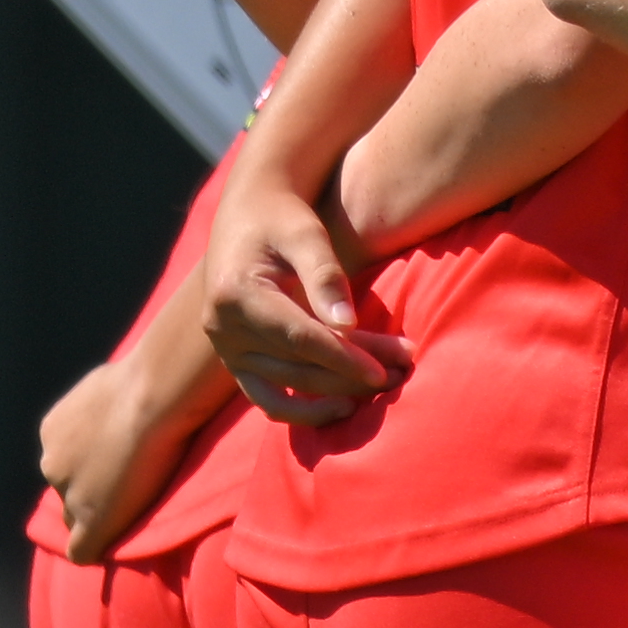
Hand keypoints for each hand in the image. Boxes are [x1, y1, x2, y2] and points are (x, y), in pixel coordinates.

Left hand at [28, 332, 230, 559]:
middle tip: (135, 486)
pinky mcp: (90, 523)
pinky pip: (81, 551)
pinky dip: (96, 549)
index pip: (69, 459)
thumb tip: (149, 378)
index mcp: (54, 430)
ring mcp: (69, 494)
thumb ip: (118, 395)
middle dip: (92, 491)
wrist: (154, 397)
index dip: (97, 464)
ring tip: (134, 512)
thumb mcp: (121, 377)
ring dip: (97, 517)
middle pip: (67, 490)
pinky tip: (114, 548)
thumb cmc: (148, 377)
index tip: (126, 460)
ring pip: (75, 517)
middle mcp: (52, 462)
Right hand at [192, 162, 393, 420]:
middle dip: (352, 374)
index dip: (343, 358)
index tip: (384, 370)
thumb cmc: (283, 219)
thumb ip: (325, 276)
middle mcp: (223, 328)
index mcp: (236, 294)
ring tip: (386, 385)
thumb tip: (348, 324)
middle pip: (297, 365)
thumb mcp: (305, 235)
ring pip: (287, 388)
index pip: (298, 338)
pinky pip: (268, 399)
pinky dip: (304, 411)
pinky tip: (345, 407)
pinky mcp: (237, 362)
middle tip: (403, 371)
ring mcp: (227, 349)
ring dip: (338, 393)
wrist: (248, 216)